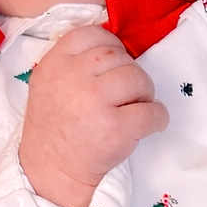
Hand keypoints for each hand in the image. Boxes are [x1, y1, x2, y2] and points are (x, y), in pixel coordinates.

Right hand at [19, 25, 167, 206]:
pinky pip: (152, 111)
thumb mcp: (48, 84)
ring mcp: (94, 102)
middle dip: (129, 73)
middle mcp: (73, 78)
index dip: (110, 47)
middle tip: (127, 93)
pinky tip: (150, 124)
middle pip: (119, 56)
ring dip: (145, 92)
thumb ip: (72, 63)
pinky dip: (157, 117)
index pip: (91, 34)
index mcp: (55, 64)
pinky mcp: (115, 128)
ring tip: (136, 107)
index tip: (114, 65)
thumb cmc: (55, 127)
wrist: (51, 172)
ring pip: (138, 78)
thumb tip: (113, 49)